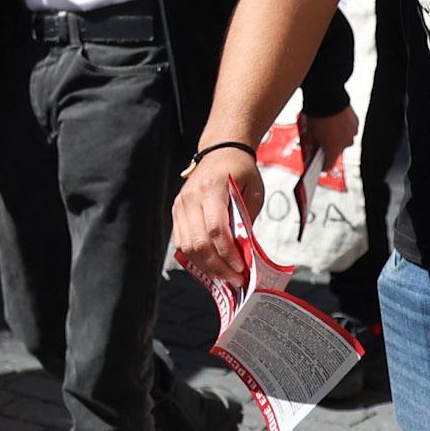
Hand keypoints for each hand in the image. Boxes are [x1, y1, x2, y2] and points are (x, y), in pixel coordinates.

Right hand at [171, 152, 264, 290]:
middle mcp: (191, 197)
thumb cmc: (240, 171)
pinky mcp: (176, 212)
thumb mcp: (253, 192)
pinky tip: (212, 266)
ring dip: (206, 266)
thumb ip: (246, 221)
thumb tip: (244, 254)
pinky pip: (182, 242)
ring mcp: (180, 205)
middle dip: (217, 266)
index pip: (215, 229)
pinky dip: (196, 258)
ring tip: (224, 276)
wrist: (220, 151)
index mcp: (212, 188)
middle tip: (235, 279)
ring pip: (187, 246)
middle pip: (198, 242)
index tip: (241, 267)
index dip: (228, 253)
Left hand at [303, 108, 357, 167]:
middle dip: (330, 146)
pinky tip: (336, 121)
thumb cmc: (318, 115)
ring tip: (329, 127)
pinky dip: (344, 127)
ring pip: (345, 139)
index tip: (320, 165)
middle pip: (337, 150)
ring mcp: (352, 133)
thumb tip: (316, 146)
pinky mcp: (356, 123)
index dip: (323, 165)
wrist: (327, 98)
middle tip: (322, 139)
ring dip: (338, 136)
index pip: (328, 165)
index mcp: (333, 149)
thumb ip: (315, 143)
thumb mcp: (310, 133)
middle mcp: (345, 144)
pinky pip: (350, 129)